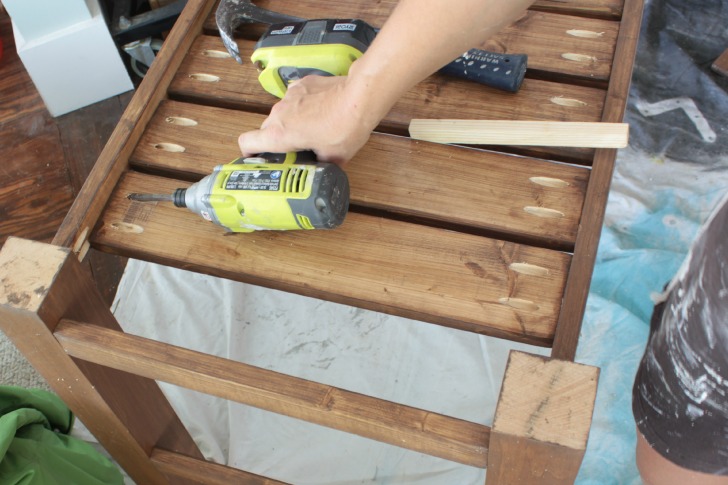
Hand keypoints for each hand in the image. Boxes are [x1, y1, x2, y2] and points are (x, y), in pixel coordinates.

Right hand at [238, 75, 379, 164]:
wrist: (360, 97)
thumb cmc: (345, 128)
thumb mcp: (334, 158)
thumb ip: (319, 163)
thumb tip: (320, 166)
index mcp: (280, 134)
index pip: (247, 142)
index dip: (248, 153)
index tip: (257, 158)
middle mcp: (279, 113)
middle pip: (266, 129)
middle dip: (277, 140)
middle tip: (293, 149)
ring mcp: (289, 96)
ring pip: (282, 114)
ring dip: (291, 122)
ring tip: (313, 128)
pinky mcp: (301, 83)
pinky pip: (294, 99)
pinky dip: (303, 106)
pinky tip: (321, 111)